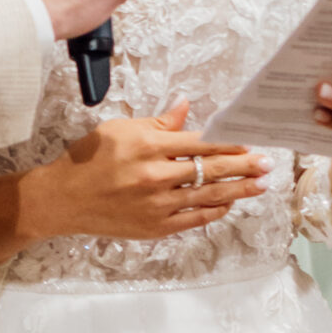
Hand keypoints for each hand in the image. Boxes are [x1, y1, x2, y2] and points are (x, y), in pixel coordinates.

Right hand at [16, 103, 267, 248]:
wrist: (63, 199)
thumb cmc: (89, 159)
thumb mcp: (120, 129)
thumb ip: (158, 121)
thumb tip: (185, 105)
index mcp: (148, 145)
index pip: (200, 143)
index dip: (229, 142)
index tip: (250, 140)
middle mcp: (155, 176)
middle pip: (210, 169)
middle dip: (243, 165)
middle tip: (267, 163)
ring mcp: (157, 205)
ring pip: (208, 196)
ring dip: (239, 190)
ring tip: (260, 184)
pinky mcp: (155, 227)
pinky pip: (194, 219)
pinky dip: (214, 210)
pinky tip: (230, 203)